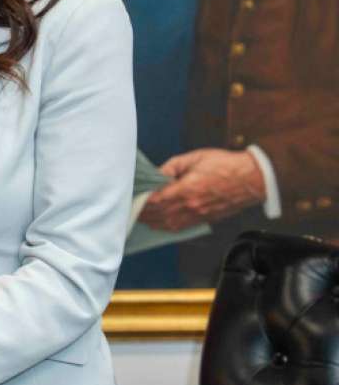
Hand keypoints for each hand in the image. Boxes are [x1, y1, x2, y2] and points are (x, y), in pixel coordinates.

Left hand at [139, 148, 266, 230]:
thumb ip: (171, 167)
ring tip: (140, 217)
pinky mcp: (205, 219)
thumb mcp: (194, 158)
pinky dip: (166, 226)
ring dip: (152, 222)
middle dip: (143, 213)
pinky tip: (159, 223)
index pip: (155, 200)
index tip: (131, 198)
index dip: (140, 201)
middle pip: (158, 214)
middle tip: (130, 208)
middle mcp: (190, 206)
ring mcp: (198, 215)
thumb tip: (156, 175)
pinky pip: (181, 227)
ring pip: (168, 224)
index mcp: (186, 190)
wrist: (253, 179)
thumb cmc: (226, 165)